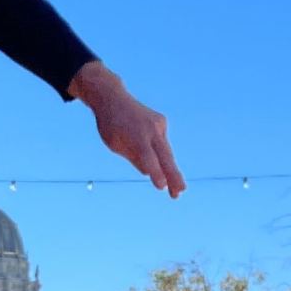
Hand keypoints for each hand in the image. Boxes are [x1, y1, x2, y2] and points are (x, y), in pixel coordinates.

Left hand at [69, 63, 183, 195]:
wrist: (114, 98)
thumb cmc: (110, 125)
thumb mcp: (115, 145)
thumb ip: (133, 158)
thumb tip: (148, 171)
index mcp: (137, 137)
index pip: (148, 159)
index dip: (155, 173)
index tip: (161, 187)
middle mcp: (151, 129)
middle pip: (164, 156)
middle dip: (173, 175)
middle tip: (180, 192)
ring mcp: (159, 124)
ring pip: (165, 151)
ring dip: (170, 170)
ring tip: (178, 189)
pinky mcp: (162, 122)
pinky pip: (160, 143)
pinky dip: (157, 151)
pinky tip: (145, 145)